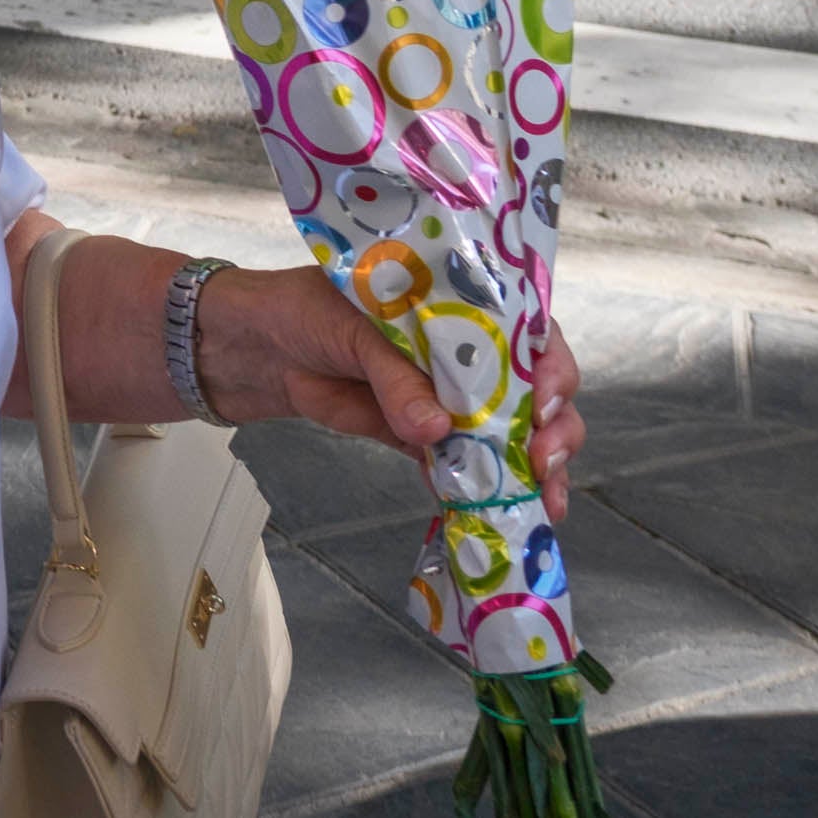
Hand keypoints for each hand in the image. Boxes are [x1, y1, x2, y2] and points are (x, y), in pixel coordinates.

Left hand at [196, 270, 585, 523]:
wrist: (262, 346)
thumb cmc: (309, 309)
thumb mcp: (354, 326)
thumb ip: (395, 375)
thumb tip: (435, 430)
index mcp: (463, 303)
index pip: (531, 330)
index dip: (552, 364)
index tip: (546, 399)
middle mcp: (470, 351)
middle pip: (536, 389)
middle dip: (556, 427)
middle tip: (545, 459)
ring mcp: (451, 397)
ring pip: (510, 434)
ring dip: (531, 470)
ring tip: (541, 501)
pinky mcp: (422, 437)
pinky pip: (462, 466)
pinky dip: (479, 490)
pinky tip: (496, 514)